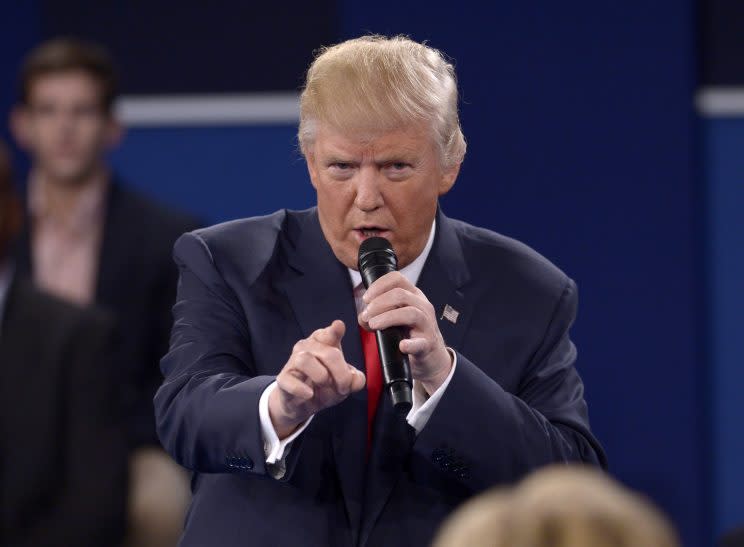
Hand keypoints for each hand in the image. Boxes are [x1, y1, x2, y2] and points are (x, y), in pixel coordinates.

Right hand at [269, 320, 365, 438]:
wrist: (302, 405)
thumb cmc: (324, 386)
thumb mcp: (344, 383)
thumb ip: (354, 379)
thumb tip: (356, 380)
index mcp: (323, 343)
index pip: (327, 333)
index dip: (333, 331)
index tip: (338, 327)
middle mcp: (307, 347)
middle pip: (328, 353)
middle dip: (341, 373)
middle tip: (343, 388)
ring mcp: (293, 362)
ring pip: (305, 359)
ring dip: (321, 376)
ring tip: (325, 387)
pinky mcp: (283, 379)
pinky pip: (289, 380)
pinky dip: (300, 389)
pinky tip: (308, 394)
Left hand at [358, 272, 452, 394]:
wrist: (430, 356)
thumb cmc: (410, 333)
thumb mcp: (395, 318)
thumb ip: (377, 314)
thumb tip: (362, 317)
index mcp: (413, 295)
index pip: (397, 279)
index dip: (378, 285)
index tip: (366, 298)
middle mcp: (422, 306)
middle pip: (401, 294)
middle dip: (379, 303)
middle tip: (366, 315)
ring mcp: (427, 324)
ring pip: (411, 313)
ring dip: (387, 317)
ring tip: (373, 325)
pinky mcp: (428, 344)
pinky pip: (420, 343)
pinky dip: (410, 344)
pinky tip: (401, 345)